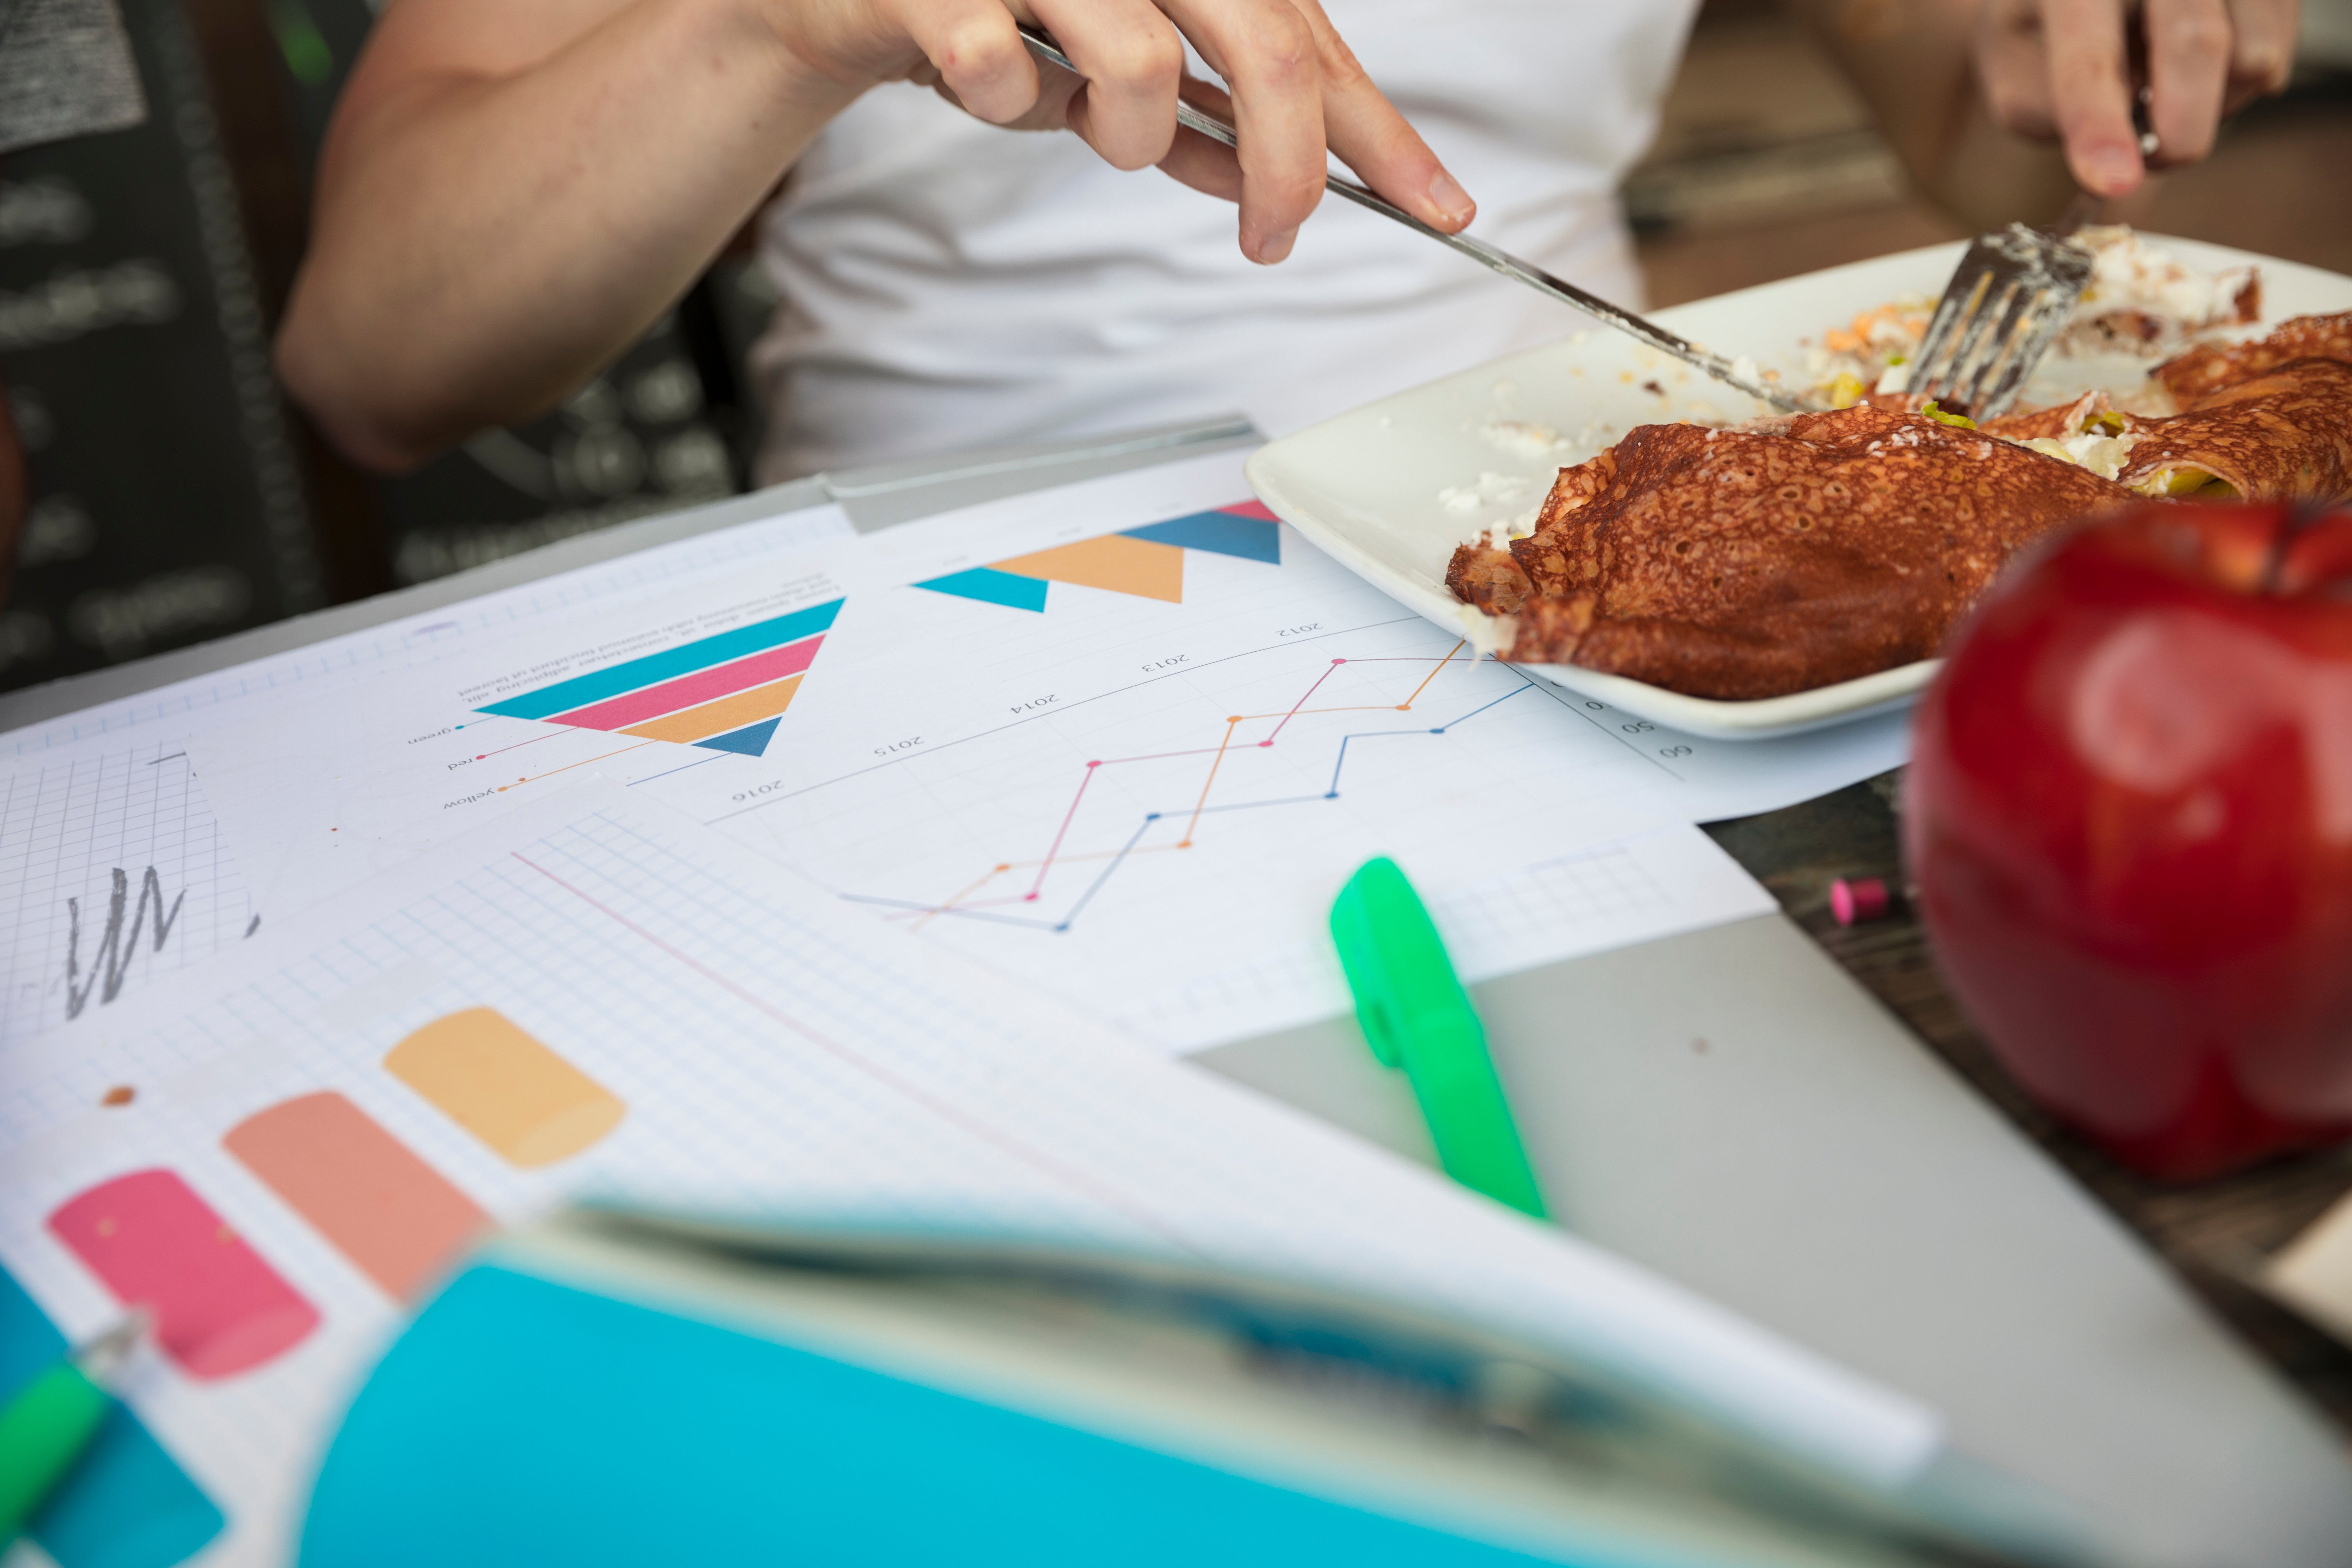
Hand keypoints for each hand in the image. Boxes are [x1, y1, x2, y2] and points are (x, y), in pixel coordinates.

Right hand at [753, 0, 1473, 262]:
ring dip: (1124, 134)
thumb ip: (1202, 120)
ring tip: (1084, 124)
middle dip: (1286, 161)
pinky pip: (1002, 70)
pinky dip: (1003, 102)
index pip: (1311, 37)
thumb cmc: (998, 14)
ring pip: (1139, 62)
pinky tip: (983, 82)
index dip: (1379, 130)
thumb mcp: (1114, 68)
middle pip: (1263, 42)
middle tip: (1276, 236)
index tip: (1442, 204)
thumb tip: (1281, 185)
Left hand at [1974, 0, 2298, 195]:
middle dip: (2181, 129)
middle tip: (2155, 159)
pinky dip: (2241, 83)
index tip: (2116, 181)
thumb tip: (2117, 140)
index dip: (2102, 124)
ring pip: (2251, 55)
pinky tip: (2202, 68)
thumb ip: (2044, 108)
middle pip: (2197, 42)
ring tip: (2169, 89)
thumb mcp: (2014, 68)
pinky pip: (2278, 51)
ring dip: (2213, 105)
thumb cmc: (2044, 26)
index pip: (2089, 58)